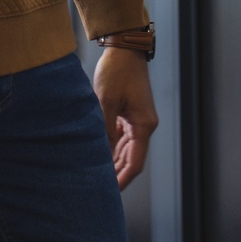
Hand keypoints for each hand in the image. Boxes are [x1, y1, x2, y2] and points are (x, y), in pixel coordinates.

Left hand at [92, 46, 157, 188]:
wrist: (124, 48)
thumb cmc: (117, 72)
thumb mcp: (106, 102)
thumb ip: (104, 130)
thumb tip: (100, 154)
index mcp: (143, 126)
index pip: (135, 163)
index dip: (123, 180)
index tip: (110, 193)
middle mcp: (144, 125)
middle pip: (132, 159)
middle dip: (117, 174)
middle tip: (98, 188)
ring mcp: (138, 119)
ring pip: (126, 149)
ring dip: (114, 161)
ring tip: (96, 175)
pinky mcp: (131, 112)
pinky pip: (122, 137)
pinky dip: (112, 147)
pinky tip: (99, 154)